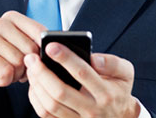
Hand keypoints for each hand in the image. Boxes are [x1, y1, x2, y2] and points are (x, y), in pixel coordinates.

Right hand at [0, 11, 44, 93]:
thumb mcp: (18, 49)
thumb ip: (35, 45)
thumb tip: (53, 51)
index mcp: (12, 18)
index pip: (40, 32)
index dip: (41, 52)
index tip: (32, 60)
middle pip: (31, 50)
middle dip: (26, 68)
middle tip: (14, 69)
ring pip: (19, 62)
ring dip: (14, 75)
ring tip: (3, 72)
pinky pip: (6, 71)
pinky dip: (4, 80)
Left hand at [24, 43, 139, 117]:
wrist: (120, 117)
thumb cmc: (118, 89)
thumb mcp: (124, 73)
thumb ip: (112, 62)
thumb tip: (93, 58)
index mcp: (106, 93)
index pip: (82, 73)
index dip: (65, 58)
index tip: (50, 46)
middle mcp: (92, 110)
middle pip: (60, 92)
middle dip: (42, 72)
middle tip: (31, 57)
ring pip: (50, 105)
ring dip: (36, 84)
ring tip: (31, 68)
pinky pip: (45, 115)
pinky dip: (36, 98)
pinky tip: (34, 84)